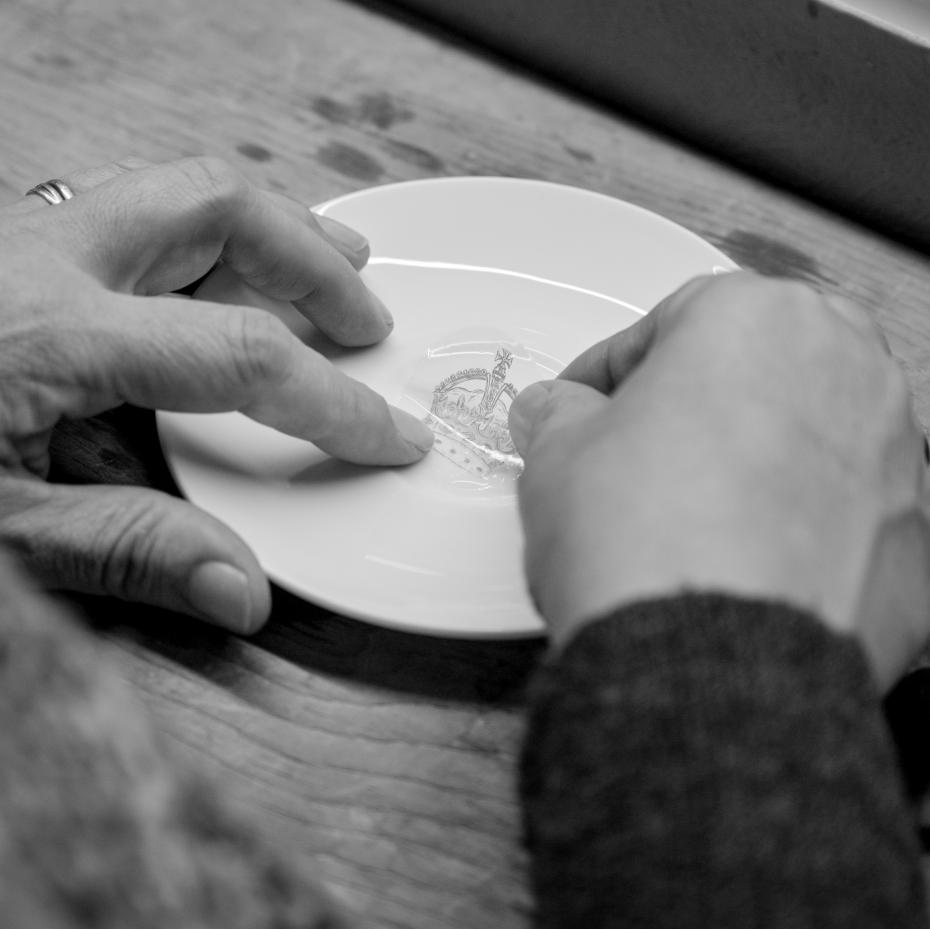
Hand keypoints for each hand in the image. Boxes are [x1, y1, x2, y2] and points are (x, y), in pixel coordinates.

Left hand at [0, 157, 431, 632]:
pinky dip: (214, 242)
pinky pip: (139, 217)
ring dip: (273, 228)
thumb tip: (244, 591)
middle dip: (313, 260)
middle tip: (368, 318)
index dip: (329, 401)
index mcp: (42, 330)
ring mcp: (25, 237)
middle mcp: (41, 257)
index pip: (236, 352)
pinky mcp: (16, 248)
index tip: (386, 434)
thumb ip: (127, 556)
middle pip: (215, 209)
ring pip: (179, 192)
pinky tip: (237, 280)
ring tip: (340, 265)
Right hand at [509, 272, 929, 689]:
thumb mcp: (558, 455)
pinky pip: (847, 510)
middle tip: (644, 448)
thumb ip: (559, 415)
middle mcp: (846, 368)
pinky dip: (804, 524)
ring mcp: (895, 453)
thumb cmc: (647, 540)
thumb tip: (558, 412)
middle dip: (697, 401)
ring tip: (695, 513)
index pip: (667, 324)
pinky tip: (749, 560)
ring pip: (809, 433)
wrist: (709, 662)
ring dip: (755, 458)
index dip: (611, 370)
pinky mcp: (916, 537)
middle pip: (754, 367)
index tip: (585, 403)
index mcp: (755, 318)